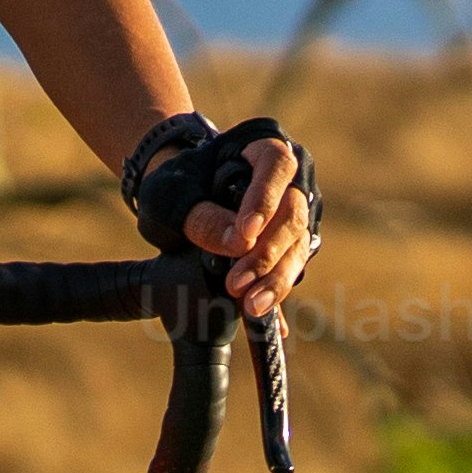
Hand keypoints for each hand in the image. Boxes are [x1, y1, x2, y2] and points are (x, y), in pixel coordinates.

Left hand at [119, 109, 319, 310]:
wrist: (178, 195)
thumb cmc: (176, 184)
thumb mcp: (173, 194)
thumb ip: (201, 215)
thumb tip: (236, 244)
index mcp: (264, 151)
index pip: (277, 166)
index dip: (265, 200)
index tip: (245, 233)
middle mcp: (290, 182)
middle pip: (293, 214)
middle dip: (266, 253)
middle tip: (237, 283)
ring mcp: (293, 216)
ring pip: (298, 247)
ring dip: (275, 279)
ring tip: (250, 305)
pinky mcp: (288, 247)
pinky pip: (289, 271)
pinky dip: (275, 294)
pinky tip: (267, 321)